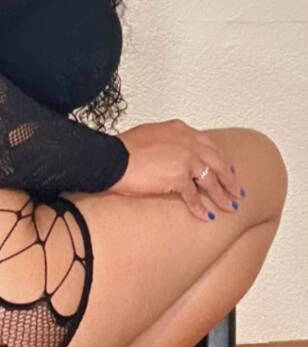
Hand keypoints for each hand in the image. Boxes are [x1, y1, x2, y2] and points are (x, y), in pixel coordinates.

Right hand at [112, 120, 242, 221]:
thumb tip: (165, 154)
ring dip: (222, 195)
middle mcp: (187, 141)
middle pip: (217, 161)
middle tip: (237, 191)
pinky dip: (201, 208)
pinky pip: (194, 196)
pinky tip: (206, 216)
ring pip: (211, 180)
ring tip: (230, 207)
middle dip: (229, 178)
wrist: (110, 158)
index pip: (208, 145)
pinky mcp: (178, 176)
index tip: (226, 169)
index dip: (219, 159)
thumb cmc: (120, 149)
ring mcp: (185, 158)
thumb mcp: (148, 136)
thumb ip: (163, 142)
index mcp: (180, 130)